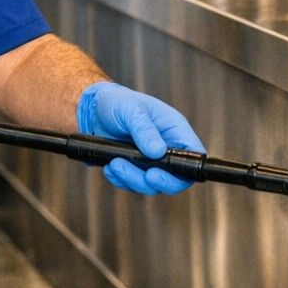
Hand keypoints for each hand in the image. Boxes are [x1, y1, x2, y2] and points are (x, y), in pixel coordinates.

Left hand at [76, 81, 205, 194]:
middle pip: (176, 179)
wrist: (94, 110)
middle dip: (158, 181)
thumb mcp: (131, 110)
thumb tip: (157, 152)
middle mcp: (167, 149)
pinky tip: (109, 167)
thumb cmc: (118, 102)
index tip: (159, 172)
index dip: (185, 170)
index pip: (193, 155)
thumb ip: (144, 129)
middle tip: (144, 175)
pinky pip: (133, 185)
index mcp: (174, 130)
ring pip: (152, 185)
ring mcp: (152, 162)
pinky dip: (120, 180)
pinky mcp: (135, 170)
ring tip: (114, 164)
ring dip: (133, 179)